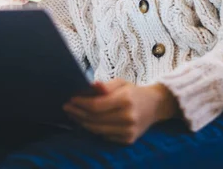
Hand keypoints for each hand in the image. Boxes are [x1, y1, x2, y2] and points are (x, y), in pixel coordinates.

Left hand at [63, 79, 179, 144]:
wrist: (155, 105)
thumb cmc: (134, 92)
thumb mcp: (121, 83)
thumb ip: (105, 85)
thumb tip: (91, 86)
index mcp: (125, 100)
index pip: (96, 105)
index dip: (81, 104)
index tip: (70, 99)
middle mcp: (128, 117)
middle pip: (94, 119)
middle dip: (78, 114)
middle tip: (67, 108)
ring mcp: (129, 130)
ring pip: (97, 130)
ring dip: (83, 123)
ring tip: (73, 115)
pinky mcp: (129, 139)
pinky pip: (105, 136)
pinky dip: (95, 129)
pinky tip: (87, 122)